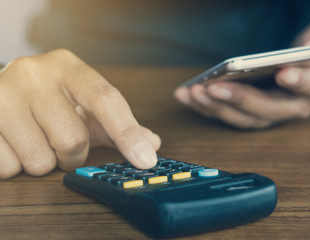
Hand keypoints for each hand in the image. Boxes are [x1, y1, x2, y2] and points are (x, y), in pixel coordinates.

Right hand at [0, 49, 160, 178]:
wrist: (3, 89)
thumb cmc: (52, 99)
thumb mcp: (84, 104)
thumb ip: (118, 124)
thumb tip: (150, 144)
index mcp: (67, 67)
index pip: (105, 99)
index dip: (127, 133)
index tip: (145, 160)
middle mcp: (33, 74)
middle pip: (72, 139)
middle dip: (72, 153)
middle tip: (62, 142)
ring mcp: (2, 95)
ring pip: (40, 160)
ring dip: (44, 161)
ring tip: (36, 139)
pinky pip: (9, 167)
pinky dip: (17, 166)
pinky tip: (15, 143)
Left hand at [174, 19, 309, 128]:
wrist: (307, 67)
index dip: (299, 82)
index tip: (284, 73)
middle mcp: (291, 106)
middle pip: (266, 109)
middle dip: (239, 99)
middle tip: (214, 87)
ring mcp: (268, 113)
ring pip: (241, 118)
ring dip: (215, 107)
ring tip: (194, 91)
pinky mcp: (248, 113)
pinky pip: (226, 113)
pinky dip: (204, 106)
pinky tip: (186, 94)